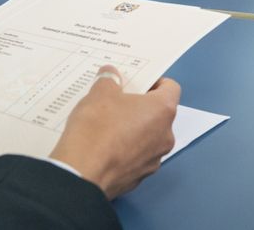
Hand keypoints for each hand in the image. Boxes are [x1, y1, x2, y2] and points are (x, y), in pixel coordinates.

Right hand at [50, 66, 179, 198]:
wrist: (82, 174)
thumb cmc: (97, 127)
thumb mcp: (99, 93)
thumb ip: (109, 80)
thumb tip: (110, 73)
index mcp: (163, 111)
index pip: (171, 88)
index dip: (155, 82)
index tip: (137, 83)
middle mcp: (166, 137)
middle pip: (159, 115)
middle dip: (140, 107)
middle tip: (117, 102)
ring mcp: (154, 161)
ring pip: (148, 138)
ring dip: (133, 130)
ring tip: (107, 126)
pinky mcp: (138, 178)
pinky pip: (135, 157)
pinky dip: (125, 151)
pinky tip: (104, 148)